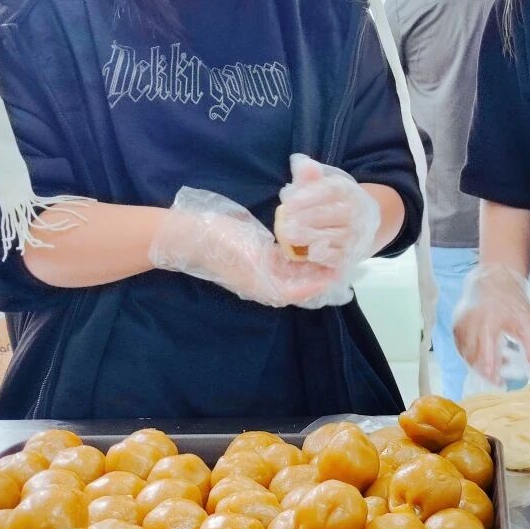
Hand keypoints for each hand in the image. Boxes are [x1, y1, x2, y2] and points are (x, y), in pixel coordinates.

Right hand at [150, 186, 337, 306]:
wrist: (190, 236)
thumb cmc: (221, 245)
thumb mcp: (251, 257)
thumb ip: (276, 273)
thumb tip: (306, 284)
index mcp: (264, 286)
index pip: (300, 292)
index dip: (320, 283)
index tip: (337, 271)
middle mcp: (263, 283)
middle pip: (298, 284)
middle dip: (318, 274)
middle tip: (339, 258)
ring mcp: (259, 272)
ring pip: (292, 272)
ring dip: (309, 265)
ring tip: (328, 250)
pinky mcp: (255, 260)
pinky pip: (281, 262)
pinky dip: (296, 256)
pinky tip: (307, 243)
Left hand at [274, 154, 380, 271]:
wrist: (367, 224)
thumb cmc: (336, 202)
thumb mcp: (326, 184)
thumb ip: (311, 176)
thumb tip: (299, 163)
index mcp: (349, 192)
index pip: (332, 191)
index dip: (310, 196)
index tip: (289, 202)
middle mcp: (356, 213)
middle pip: (332, 214)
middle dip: (306, 219)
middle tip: (285, 223)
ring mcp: (356, 236)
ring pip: (334, 237)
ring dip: (310, 237)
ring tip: (289, 236)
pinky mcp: (351, 256)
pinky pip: (337, 257)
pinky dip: (322, 256)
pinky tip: (306, 253)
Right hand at [452, 264, 529, 384]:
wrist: (494, 280)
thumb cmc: (511, 300)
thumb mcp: (527, 321)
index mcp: (488, 322)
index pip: (485, 353)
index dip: (490, 370)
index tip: (498, 382)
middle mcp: (471, 323)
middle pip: (473, 357)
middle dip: (485, 371)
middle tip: (499, 380)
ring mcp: (461, 324)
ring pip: (465, 354)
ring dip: (478, 364)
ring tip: (496, 365)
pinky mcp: (456, 326)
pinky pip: (461, 347)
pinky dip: (471, 355)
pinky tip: (485, 355)